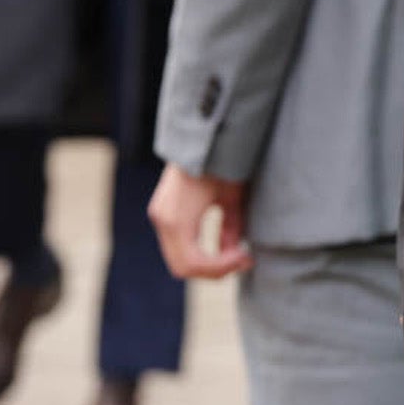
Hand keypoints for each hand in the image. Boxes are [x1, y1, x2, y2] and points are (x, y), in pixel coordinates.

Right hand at [148, 164, 253, 278]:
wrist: (200, 135)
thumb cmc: (220, 160)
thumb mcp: (233, 195)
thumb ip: (233, 227)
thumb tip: (238, 255)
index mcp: (177, 218)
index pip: (192, 263)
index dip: (220, 268)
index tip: (244, 258)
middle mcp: (163, 220)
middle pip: (182, 266)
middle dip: (213, 270)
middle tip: (242, 261)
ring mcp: (159, 216)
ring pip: (178, 258)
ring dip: (206, 263)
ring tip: (235, 256)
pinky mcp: (162, 211)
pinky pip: (177, 244)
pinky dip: (198, 251)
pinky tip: (224, 245)